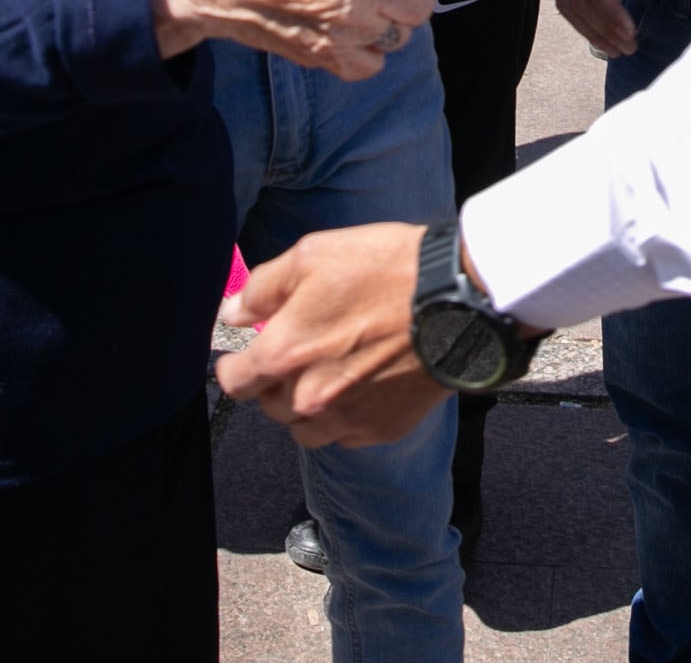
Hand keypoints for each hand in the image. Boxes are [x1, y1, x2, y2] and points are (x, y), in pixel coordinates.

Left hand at [218, 223, 456, 446]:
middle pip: (270, 406)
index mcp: (283, 355)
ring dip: (307, 407)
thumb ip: (264, 288)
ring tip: (328, 375)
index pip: (234, 382)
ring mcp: (346, 418)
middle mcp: (308, 397)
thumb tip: (234, 313)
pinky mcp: (382, 429)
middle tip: (299, 354)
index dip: (234, 367)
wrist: (457, 299)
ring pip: (305, 429)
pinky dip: (346, 416)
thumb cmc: (385, 269)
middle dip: (276, 382)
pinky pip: (347, 434)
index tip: (241, 359)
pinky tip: (363, 385)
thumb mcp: (313, 255)